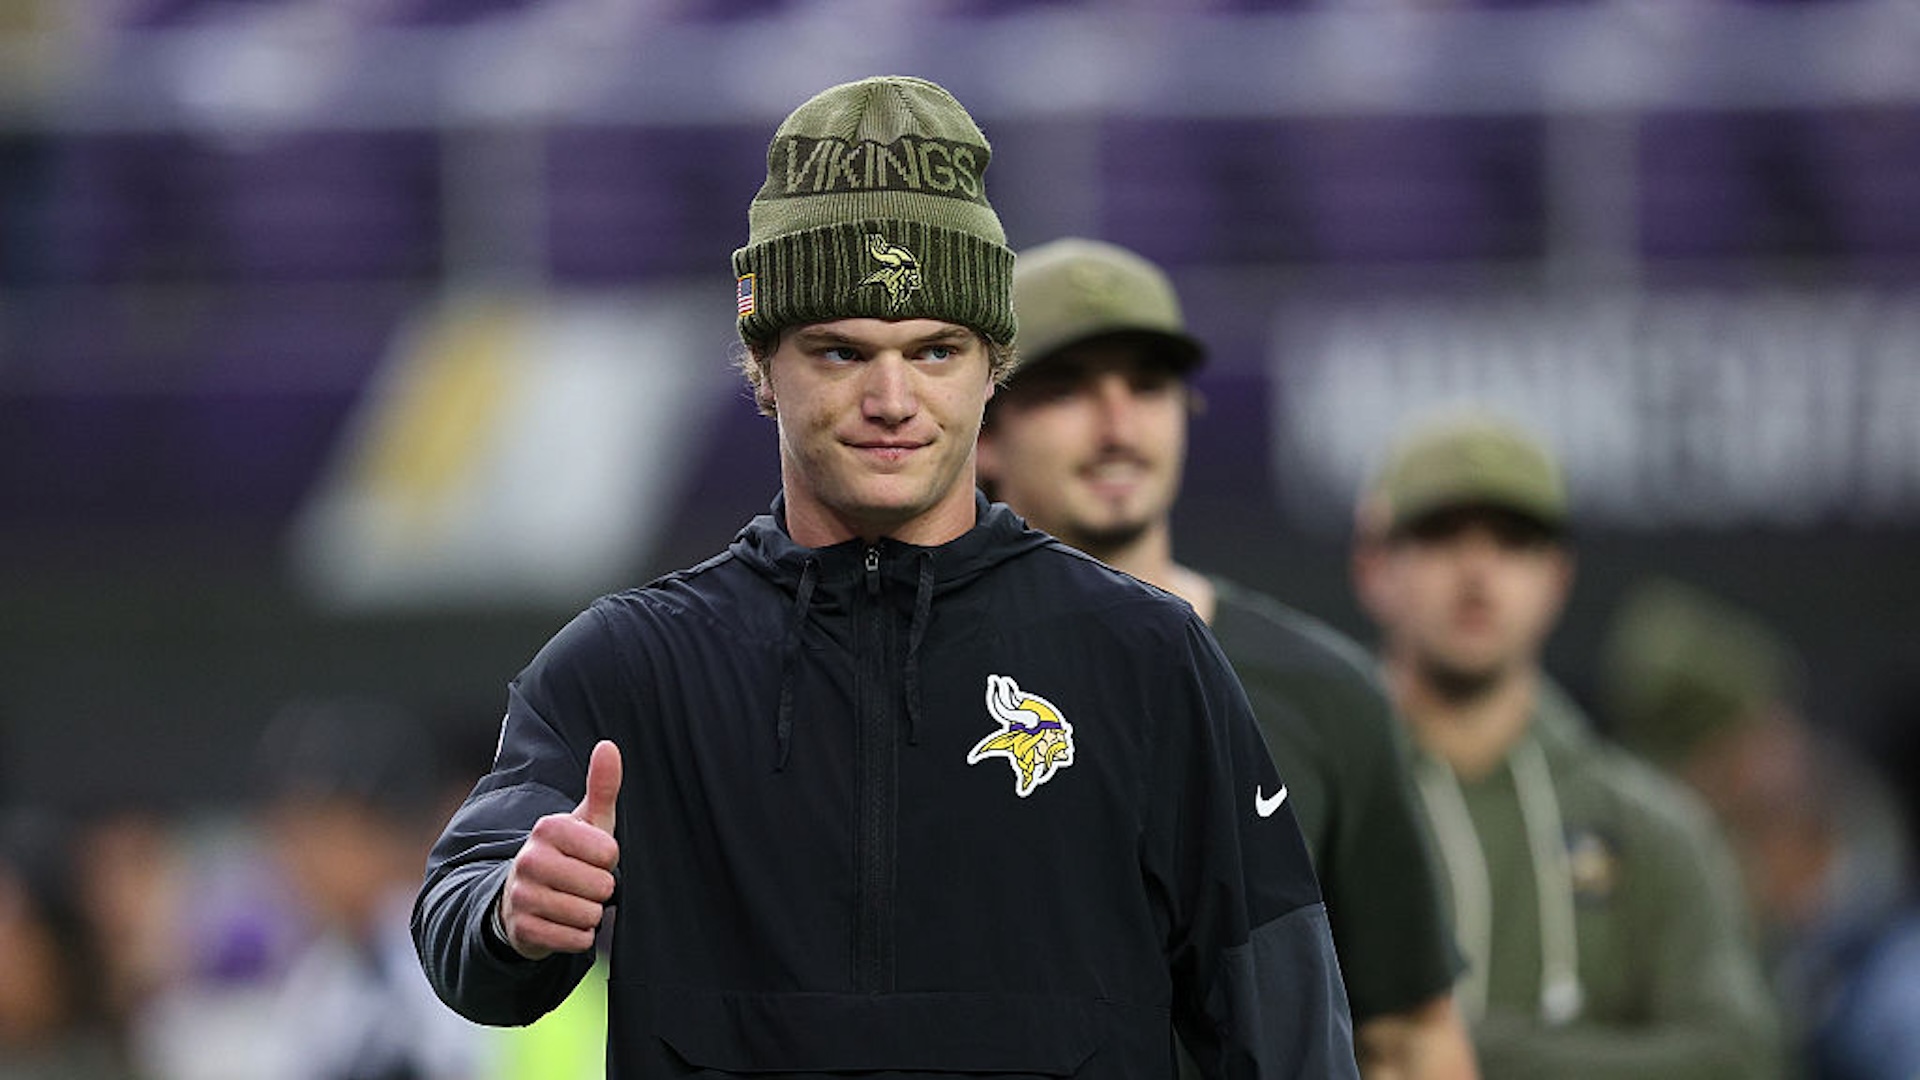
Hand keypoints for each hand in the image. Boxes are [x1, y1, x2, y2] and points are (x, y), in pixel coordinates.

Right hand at [496, 740, 621, 959]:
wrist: (523, 899)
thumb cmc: (568, 855)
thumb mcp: (586, 822)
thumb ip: (601, 786)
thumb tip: (608, 746)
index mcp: (547, 829)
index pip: (608, 852)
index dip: (608, 861)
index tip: (592, 858)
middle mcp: (528, 859)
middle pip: (600, 885)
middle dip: (601, 890)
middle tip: (583, 884)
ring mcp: (521, 895)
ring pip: (587, 914)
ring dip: (590, 914)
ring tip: (575, 902)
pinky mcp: (522, 929)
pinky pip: (573, 939)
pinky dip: (579, 936)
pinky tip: (566, 924)